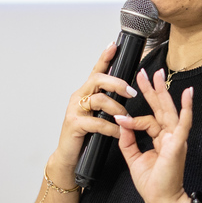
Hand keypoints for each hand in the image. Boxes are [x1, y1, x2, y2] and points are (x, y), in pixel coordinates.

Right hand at [46, 43, 138, 179]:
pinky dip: (111, 128)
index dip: (105, 57)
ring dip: (117, 108)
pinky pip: (97, 122)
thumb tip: (125, 94)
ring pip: (99, 100)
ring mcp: (74, 110)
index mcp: (86, 93)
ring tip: (126, 118)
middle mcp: (78, 97)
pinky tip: (118, 133)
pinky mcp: (74, 124)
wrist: (69, 157)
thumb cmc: (85, 136)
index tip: (114, 45)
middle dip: (117, 83)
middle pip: (98, 79)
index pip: (96, 70)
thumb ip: (107, 104)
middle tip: (132, 92)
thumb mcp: (97, 115)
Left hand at [116, 69, 193, 202]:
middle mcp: (170, 136)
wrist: (161, 200)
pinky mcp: (178, 144)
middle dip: (152, 90)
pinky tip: (188, 95)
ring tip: (158, 76)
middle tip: (145, 72)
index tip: (120, 115)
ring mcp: (175, 139)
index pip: (148, 119)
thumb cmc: (153, 183)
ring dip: (164, 93)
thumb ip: (128, 139)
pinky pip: (183, 124)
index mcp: (161, 139)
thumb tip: (122, 121)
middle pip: (160, 108)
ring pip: (169, 111)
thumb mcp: (134, 158)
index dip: (133, 117)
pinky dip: (186, 110)